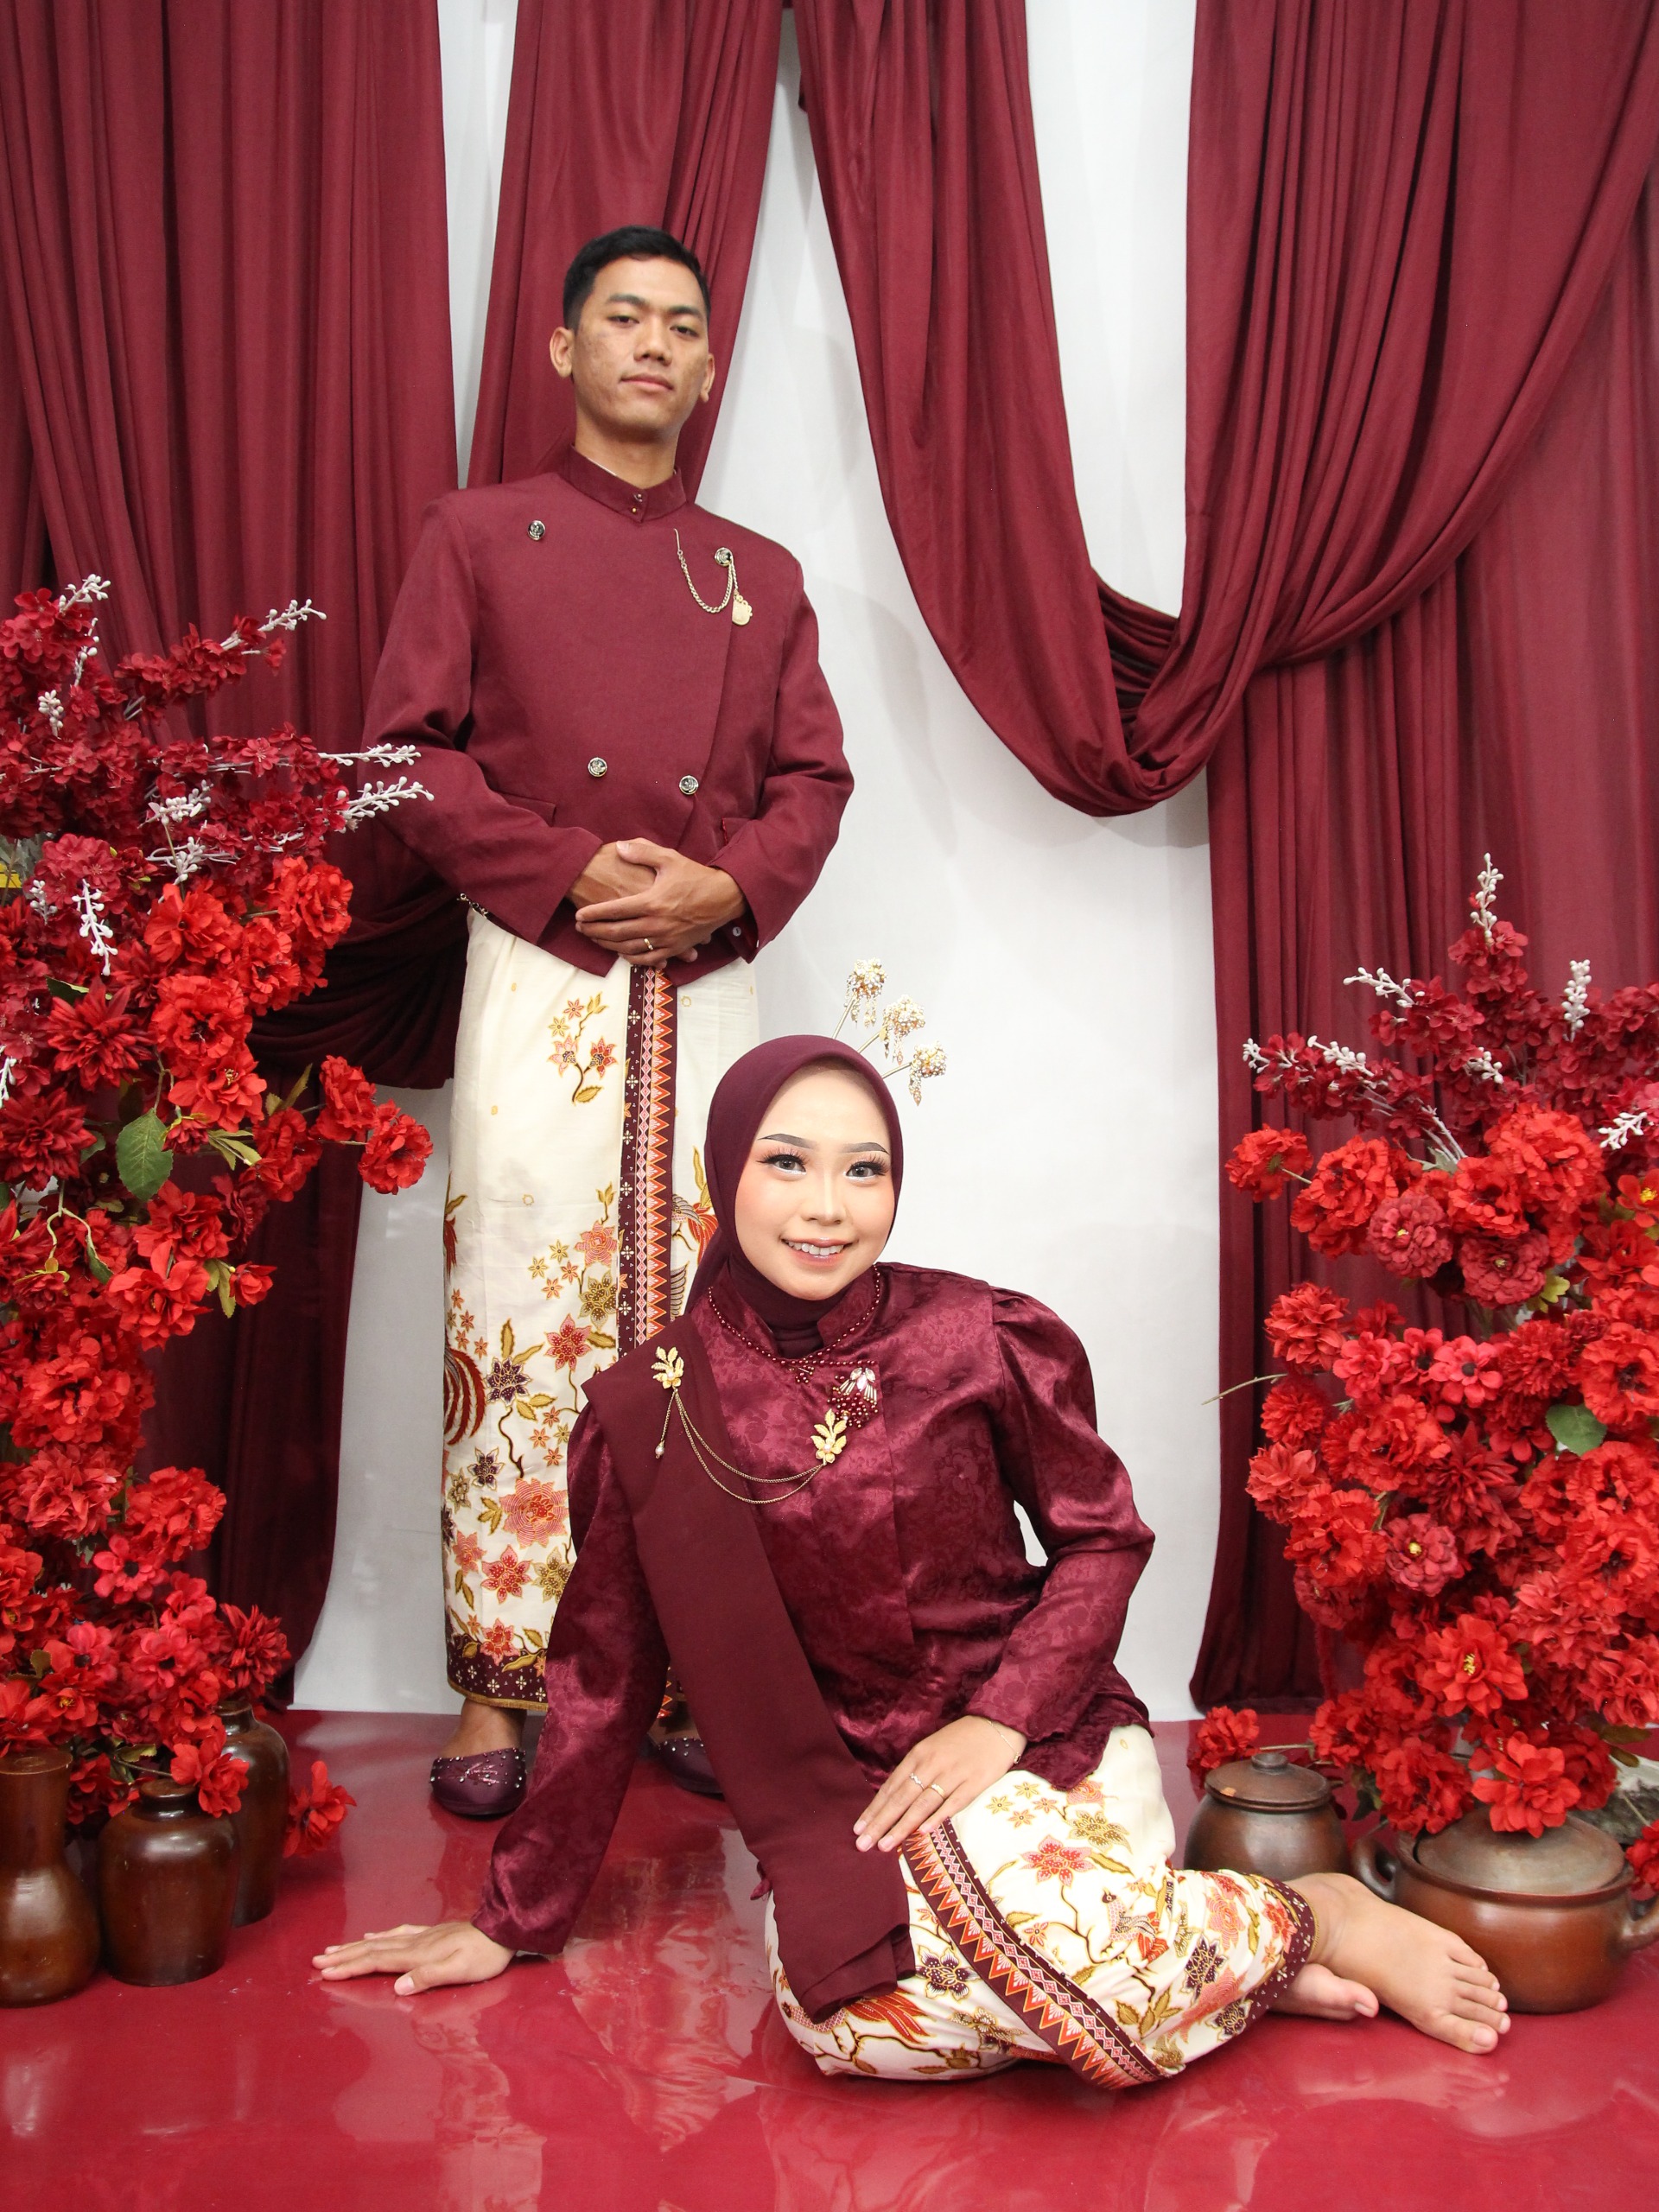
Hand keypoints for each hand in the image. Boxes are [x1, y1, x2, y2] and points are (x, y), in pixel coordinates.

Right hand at [313, 1919, 513, 1994]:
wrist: (503, 1931)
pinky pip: (397, 1935)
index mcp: (417, 1955)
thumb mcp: (459, 1971)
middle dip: (344, 1956)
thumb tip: (399, 1986)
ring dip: (355, 1947)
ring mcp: (422, 1937)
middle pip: (372, 1951)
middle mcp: (415, 1944)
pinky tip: (373, 1936)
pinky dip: (380, 1937)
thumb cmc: (483, 1957)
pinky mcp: (431, 1934)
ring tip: (334, 1949)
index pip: (376, 1962)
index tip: (324, 1972)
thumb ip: (429, 1977)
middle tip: (316, 1960)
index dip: (350, 1968)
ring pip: (380, 1942)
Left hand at [573, 838, 745, 968]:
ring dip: (608, 945)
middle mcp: (657, 924)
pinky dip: (631, 958)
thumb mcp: (669, 858)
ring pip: (629, 949)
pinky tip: (621, 952)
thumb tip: (617, 847)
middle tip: (580, 928)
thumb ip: (642, 852)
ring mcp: (666, 939)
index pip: (614, 910)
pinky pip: (648, 960)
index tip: (579, 915)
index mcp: (652, 902)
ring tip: (595, 939)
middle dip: (594, 931)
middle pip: (616, 932)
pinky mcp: (675, 949)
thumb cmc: (696, 876)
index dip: (594, 914)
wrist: (724, 898)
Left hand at [854, 1717, 1026, 1853]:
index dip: (874, 1809)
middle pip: (901, 1798)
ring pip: (922, 1803)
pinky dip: (937, 1817)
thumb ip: (915, 1772)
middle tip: (863, 1844)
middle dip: (880, 1822)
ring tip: (885, 1845)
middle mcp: (931, 1764)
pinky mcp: (974, 1782)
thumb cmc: (960, 1740)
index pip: (891, 1787)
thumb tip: (893, 1799)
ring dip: (902, 1826)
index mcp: (918, 1755)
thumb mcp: (932, 1749)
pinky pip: (952, 1803)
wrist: (996, 1725)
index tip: (858, 1829)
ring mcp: (952, 1774)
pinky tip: (923, 1832)